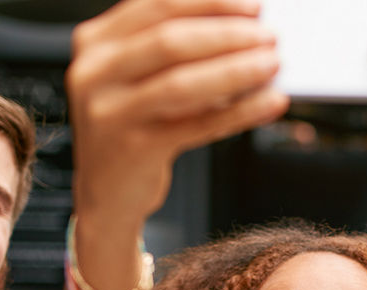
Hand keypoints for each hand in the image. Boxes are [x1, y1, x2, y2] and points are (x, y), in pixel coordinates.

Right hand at [67, 0, 289, 239]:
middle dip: (228, 35)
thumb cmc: (131, 127)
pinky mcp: (133, 148)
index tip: (253, 5)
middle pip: (170, 41)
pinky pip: (197, 125)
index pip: (158, 6)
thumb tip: (243, 27)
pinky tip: (268, 103)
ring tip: (272, 65)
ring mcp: (109, 112)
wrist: (106, 193)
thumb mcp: (136, 77)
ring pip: (182, 83)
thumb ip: (173, 49)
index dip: (211, 2)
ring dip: (236, 70)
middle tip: (269, 37)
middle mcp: (94, 73)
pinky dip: (239, 112)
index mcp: (95, 42)